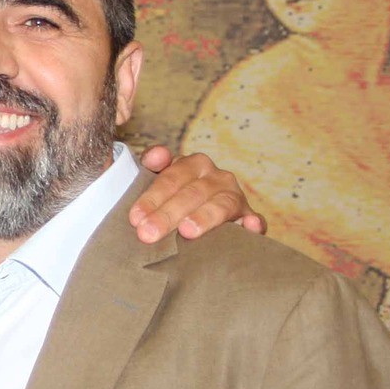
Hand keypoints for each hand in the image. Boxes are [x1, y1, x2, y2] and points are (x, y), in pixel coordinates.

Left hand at [130, 147, 265, 242]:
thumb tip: (155, 155)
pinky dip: (254, 223)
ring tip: (187, 231)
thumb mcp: (164, 180)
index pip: (171, 178)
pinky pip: (254, 220)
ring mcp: (236, 197)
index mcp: (194, 164)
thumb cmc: (177, 199)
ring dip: (204, 217)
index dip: (152, 197)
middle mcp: (217, 177)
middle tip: (148, 233)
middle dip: (168, 214)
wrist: (204, 216)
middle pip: (192, 193)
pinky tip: (249, 226)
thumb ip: (154, 165)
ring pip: (221, 205)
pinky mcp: (250, 218)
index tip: (135, 218)